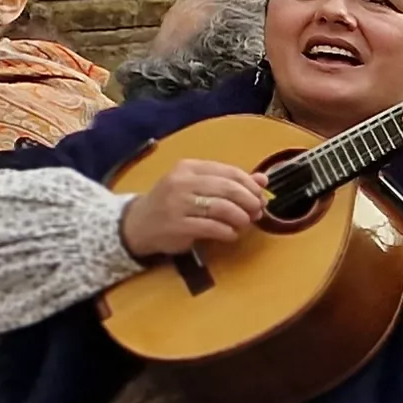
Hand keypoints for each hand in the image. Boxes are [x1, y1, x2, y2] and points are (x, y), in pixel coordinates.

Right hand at [119, 158, 266, 258]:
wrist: (138, 224)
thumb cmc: (174, 203)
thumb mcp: (198, 187)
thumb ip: (229, 182)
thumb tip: (263, 180)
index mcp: (188, 168)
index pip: (230, 172)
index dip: (251, 186)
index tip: (261, 197)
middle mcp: (181, 182)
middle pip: (229, 189)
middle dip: (250, 202)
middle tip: (257, 212)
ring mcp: (177, 203)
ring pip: (223, 208)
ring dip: (242, 218)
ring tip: (244, 224)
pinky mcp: (178, 225)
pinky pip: (214, 228)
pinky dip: (229, 232)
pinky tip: (230, 235)